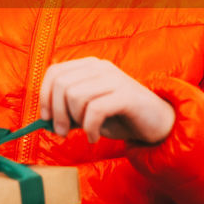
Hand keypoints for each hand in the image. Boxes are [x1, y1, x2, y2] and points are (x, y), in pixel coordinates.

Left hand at [39, 57, 174, 144]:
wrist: (158, 123)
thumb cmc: (121, 117)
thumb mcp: (89, 112)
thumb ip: (69, 111)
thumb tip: (46, 119)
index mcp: (89, 66)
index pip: (55, 72)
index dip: (45, 96)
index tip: (46, 119)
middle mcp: (101, 67)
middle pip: (62, 84)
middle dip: (57, 113)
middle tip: (64, 133)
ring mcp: (114, 79)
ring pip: (76, 96)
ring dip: (75, 121)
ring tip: (85, 133)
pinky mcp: (126, 95)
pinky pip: (95, 110)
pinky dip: (90, 128)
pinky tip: (95, 137)